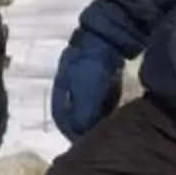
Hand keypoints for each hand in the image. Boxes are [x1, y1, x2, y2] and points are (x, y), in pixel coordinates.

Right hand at [50, 5, 138, 140]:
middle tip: (96, 134)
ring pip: (87, 98)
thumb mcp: (86, 92)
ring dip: (96, 111)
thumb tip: (80, 135)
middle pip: (74, 106)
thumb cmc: (93, 64)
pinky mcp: (100, 65)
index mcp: (61, 84)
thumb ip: (82, 114)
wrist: (110, 32)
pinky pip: (100, 89)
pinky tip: (115, 104)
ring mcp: (85, 70)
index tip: (81, 143)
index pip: (60, 114)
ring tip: (107, 122)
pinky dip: (105, 99)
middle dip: (84, 121)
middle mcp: (69, 78)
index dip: (69, 129)